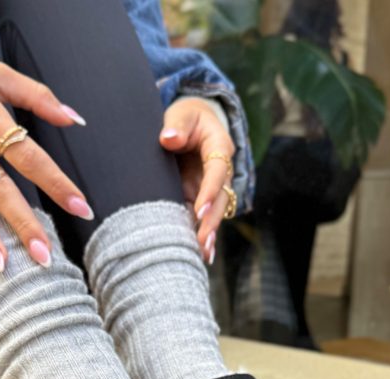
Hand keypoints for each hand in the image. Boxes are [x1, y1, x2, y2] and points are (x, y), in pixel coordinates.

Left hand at [159, 97, 235, 263]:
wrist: (191, 125)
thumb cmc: (187, 117)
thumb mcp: (182, 114)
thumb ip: (176, 125)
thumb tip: (168, 139)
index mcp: (219, 147)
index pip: (217, 172)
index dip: (210, 192)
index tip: (200, 210)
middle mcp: (221, 171)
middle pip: (221, 200)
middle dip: (212, 222)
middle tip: (203, 243)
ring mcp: (211, 187)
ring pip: (214, 213)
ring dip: (208, 233)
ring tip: (202, 255)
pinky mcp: (201, 197)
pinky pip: (201, 217)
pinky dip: (198, 234)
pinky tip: (194, 253)